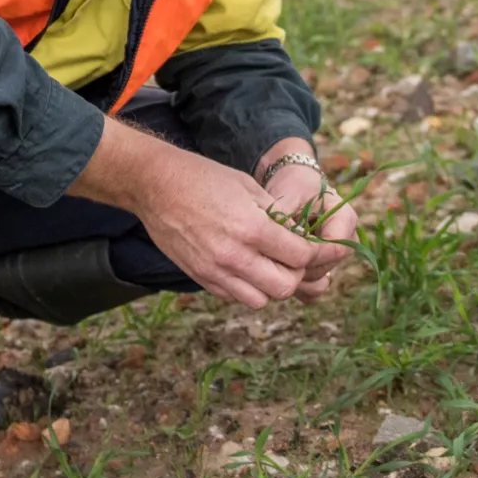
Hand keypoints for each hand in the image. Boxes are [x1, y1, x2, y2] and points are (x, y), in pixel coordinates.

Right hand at [71, 122, 318, 307]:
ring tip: (270, 264)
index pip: (301, 257)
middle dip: (297, 273)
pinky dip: (248, 288)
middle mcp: (234, 255)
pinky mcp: (200, 277)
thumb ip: (277, 217)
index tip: (322, 247)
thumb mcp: (249, 187)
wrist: (155, 185)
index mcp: (251, 227)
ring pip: (261, 299)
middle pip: (285, 287)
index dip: (317, 253)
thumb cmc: (204, 178)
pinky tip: (247, 267)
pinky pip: (235, 296)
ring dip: (272, 286)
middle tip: (294, 257)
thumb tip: (300, 238)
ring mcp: (215, 270)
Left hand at [256, 160, 358, 299]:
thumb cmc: (291, 185)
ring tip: (271, 266)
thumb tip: (280, 244)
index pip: (337, 249)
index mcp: (346, 218)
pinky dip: (296, 287)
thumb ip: (287, 218)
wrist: (291, 185)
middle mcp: (346, 240)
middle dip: (299, 267)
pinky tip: (277, 275)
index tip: (283, 250)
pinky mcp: (322, 267)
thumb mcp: (289, 194)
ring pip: (319, 281)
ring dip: (296, 279)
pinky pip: (314, 288)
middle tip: (271, 259)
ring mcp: (335, 257)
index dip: (311, 255)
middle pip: (327, 267)